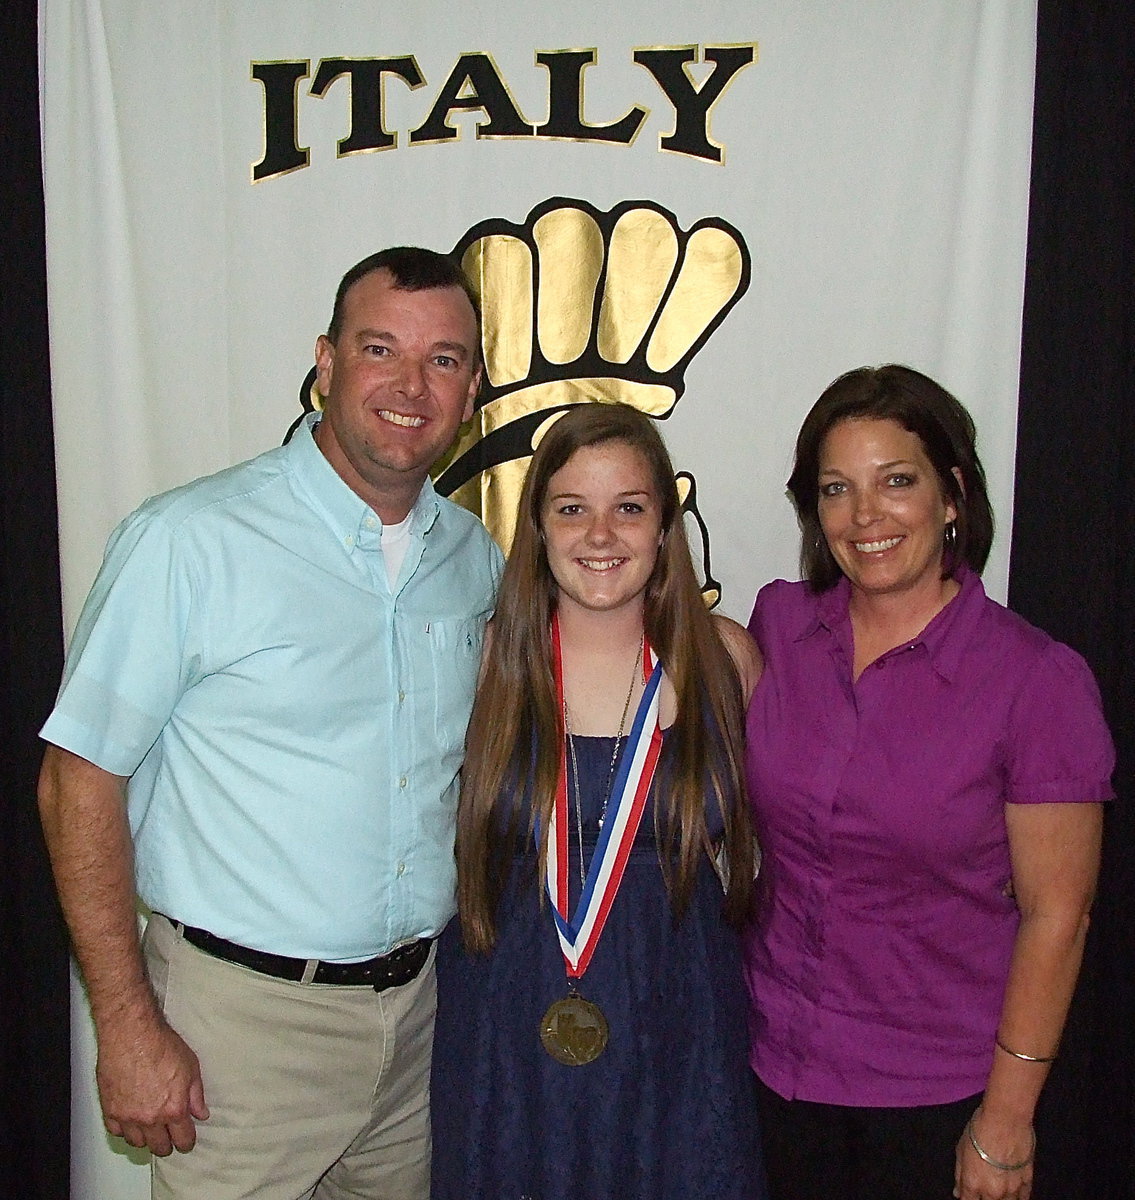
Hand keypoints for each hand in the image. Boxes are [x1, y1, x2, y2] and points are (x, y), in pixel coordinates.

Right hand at [95, 1015, 208, 1155]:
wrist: (132, 1034)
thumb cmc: (161, 1045)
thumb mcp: (191, 1066)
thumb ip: (196, 1094)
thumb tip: (201, 1113)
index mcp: (173, 1109)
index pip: (183, 1140)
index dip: (187, 1141)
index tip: (187, 1138)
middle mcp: (150, 1118)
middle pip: (159, 1147)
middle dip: (167, 1143)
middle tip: (169, 1134)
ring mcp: (128, 1117)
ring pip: (137, 1143)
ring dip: (145, 1137)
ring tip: (150, 1126)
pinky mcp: (110, 1110)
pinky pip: (116, 1131)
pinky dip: (124, 1129)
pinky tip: (131, 1119)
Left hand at [954, 1109, 1033, 1199]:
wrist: (1005, 1120)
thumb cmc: (979, 1130)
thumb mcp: (960, 1150)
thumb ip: (960, 1174)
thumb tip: (958, 1191)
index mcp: (973, 1184)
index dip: (966, 1198)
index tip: (968, 1194)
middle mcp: (993, 1192)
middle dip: (984, 1197)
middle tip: (984, 1186)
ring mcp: (1012, 1189)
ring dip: (1002, 1198)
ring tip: (998, 1189)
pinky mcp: (1027, 1182)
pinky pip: (1023, 1197)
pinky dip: (1018, 1196)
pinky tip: (1013, 1192)